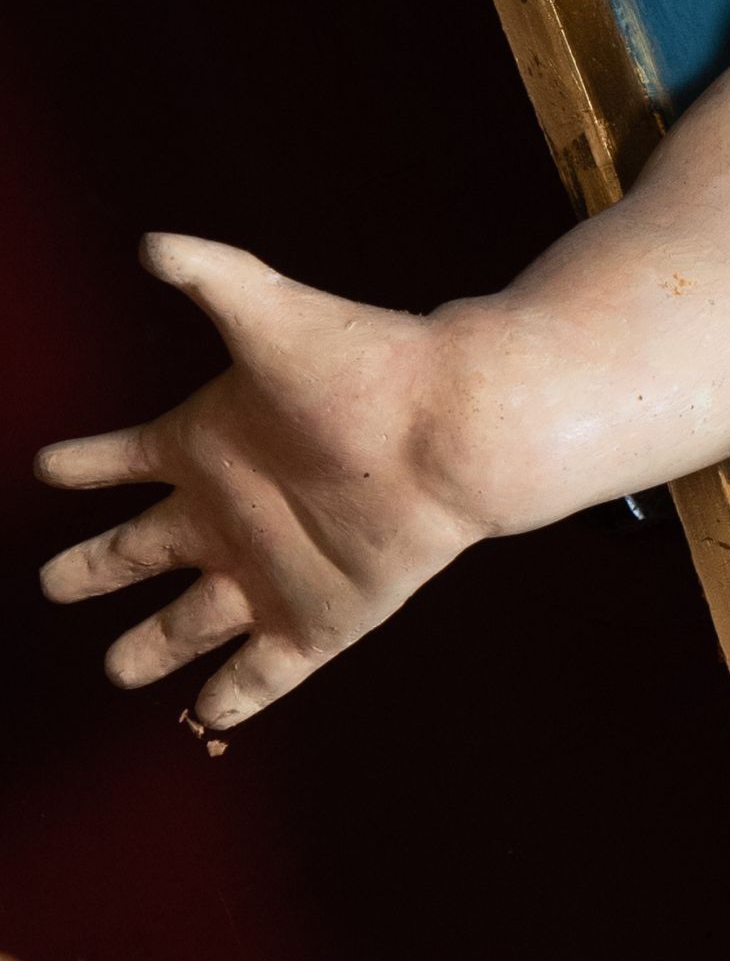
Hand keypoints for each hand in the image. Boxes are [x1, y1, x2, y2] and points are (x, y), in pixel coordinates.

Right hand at [36, 234, 488, 731]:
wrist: (452, 431)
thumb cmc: (363, 368)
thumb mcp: (270, 314)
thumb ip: (210, 276)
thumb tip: (153, 240)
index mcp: (205, 446)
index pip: (119, 460)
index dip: (81, 466)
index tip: (45, 467)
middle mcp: (228, 516)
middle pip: (137, 555)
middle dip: (93, 572)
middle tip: (52, 585)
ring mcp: (271, 573)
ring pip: (190, 623)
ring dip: (150, 648)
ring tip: (116, 670)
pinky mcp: (320, 619)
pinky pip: (264, 670)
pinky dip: (233, 697)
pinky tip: (207, 720)